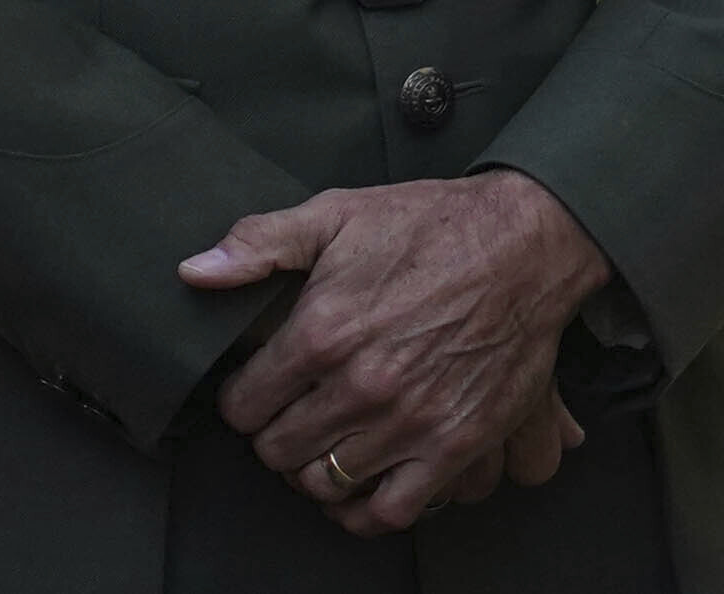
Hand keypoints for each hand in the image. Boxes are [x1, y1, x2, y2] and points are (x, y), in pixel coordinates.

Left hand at [177, 168, 612, 534]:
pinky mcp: (453, 444)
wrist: (527, 243)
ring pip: (323, 483)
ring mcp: (409, 421)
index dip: (246, 396)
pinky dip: (364, 508)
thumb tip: (195, 272)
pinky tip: (360, 484)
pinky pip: (389, 510)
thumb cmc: (435, 226)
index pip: (243, 405)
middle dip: (278, 431)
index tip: (262, 388)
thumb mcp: (340, 213)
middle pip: (277, 450)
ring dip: (316, 467)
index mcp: (323, 332)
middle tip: (295, 411)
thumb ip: (261, 242)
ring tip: (326, 442)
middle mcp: (361, 386)